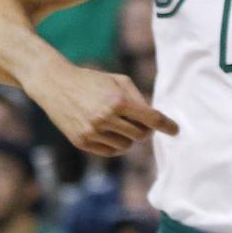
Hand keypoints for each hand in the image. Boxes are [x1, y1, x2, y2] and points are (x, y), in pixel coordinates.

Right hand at [26, 63, 178, 156]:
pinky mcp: (81, 142)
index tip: (175, 130)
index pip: (151, 119)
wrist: (55, 84)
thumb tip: (156, 119)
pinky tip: (112, 133)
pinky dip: (116, 145)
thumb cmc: (93, 80)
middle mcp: (105, 118)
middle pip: (141, 135)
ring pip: (127, 146)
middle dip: (146, 130)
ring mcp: (92, 132)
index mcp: (118, 101)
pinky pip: (110, 152)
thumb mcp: (120, 81)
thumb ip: (139, 99)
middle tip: (143, 124)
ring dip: (130, 138)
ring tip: (122, 125)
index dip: (167, 126)